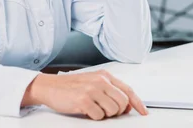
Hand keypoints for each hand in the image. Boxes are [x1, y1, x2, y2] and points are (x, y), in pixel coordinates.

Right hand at [22, 70, 147, 120]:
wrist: (49, 86)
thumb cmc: (70, 86)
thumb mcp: (92, 82)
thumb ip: (109, 90)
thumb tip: (126, 105)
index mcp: (104, 75)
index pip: (127, 90)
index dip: (138, 102)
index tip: (144, 112)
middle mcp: (100, 81)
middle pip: (122, 102)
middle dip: (117, 111)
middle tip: (105, 111)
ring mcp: (92, 90)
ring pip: (113, 110)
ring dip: (105, 114)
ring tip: (94, 109)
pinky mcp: (83, 100)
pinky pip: (99, 116)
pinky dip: (94, 117)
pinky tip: (86, 110)